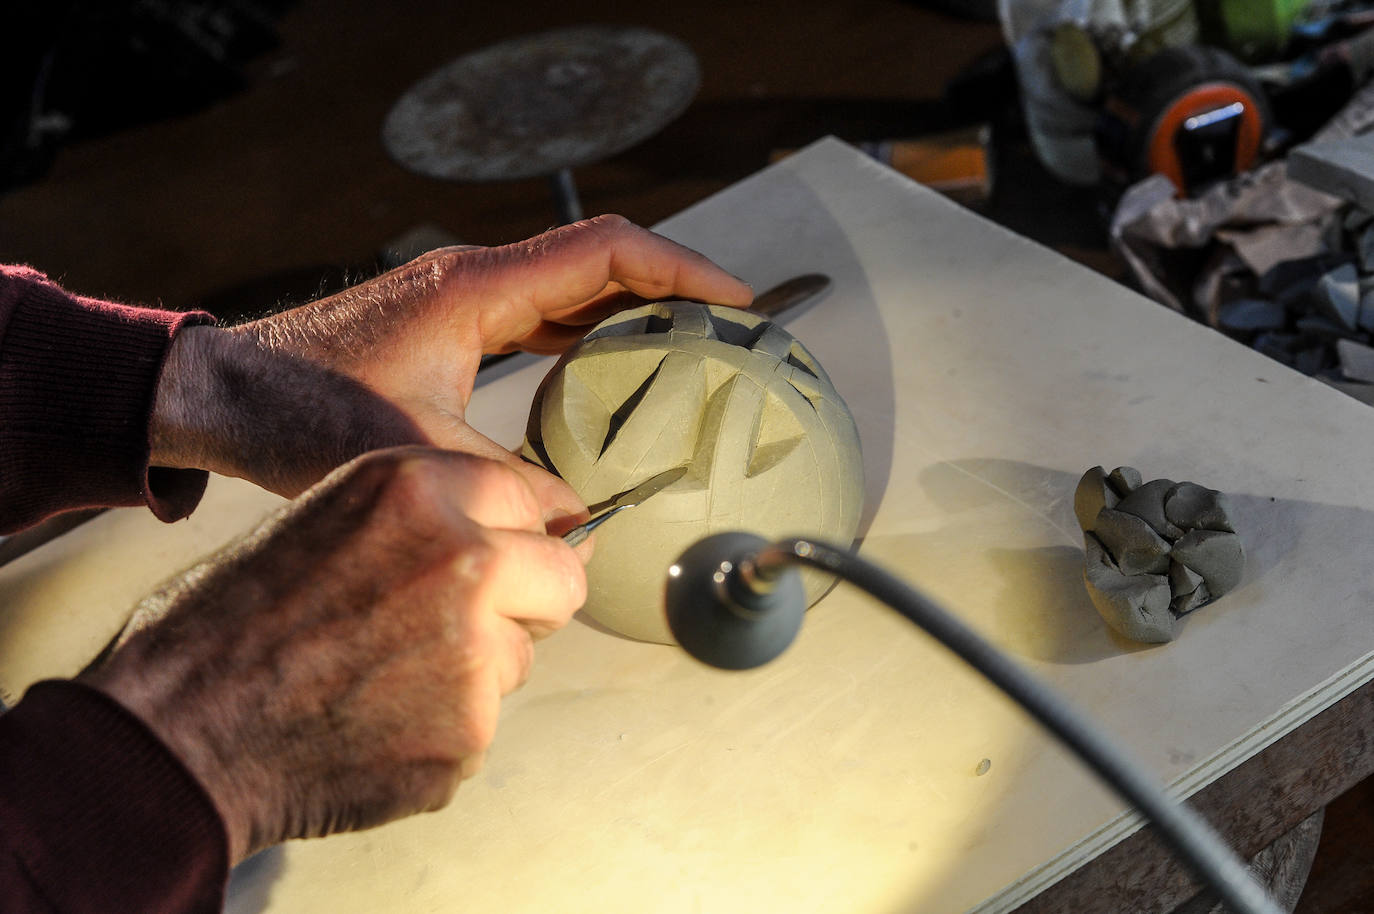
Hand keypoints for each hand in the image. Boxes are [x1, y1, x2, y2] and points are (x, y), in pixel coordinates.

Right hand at [80, 447, 585, 863]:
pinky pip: (482, 723)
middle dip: (528, 599)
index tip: (501, 555)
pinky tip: (372, 724)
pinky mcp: (468, 732)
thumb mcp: (327, 517)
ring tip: (381, 677)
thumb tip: (525, 530)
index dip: (512, 533)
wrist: (173, 734)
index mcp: (415, 487)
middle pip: (562, 577)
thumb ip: (426, 513)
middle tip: (467, 622)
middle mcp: (461, 559)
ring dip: (476, 669)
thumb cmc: (231, 620)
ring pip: (520, 656)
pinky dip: (440, 729)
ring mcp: (472, 652)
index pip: (529, 498)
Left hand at [150, 215, 751, 512]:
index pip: (604, 254)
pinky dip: (587, 339)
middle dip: (672, 290)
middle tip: (728, 333)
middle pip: (600, 264)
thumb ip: (505, 486)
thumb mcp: (414, 455)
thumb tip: (577, 522)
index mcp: (476, 290)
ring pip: (572, 290)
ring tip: (688, 352)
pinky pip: (542, 319)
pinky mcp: (452, 326)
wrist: (226, 396)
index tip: (734, 300)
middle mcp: (476, 281)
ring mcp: (463, 300)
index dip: (680, 270)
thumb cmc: (300, 410)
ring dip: (631, 313)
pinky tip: (611, 379)